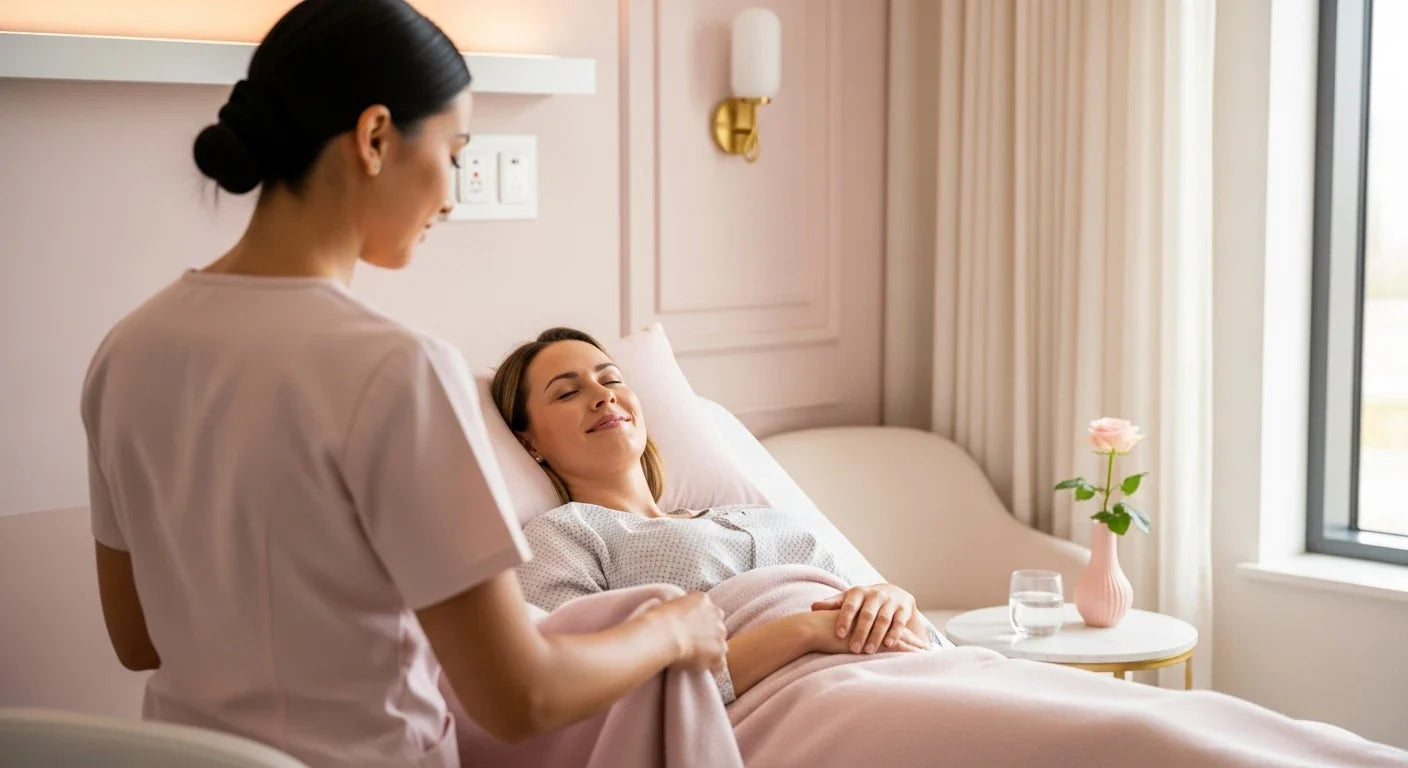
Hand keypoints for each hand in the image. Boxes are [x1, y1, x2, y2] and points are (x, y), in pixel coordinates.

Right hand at [651, 592, 727, 670]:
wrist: (664, 633)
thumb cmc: (659, 620)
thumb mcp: (669, 605)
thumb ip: (679, 609)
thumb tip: (674, 616)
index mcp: (702, 600)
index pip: (707, 610)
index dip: (699, 622)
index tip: (691, 630)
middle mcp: (715, 614)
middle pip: (717, 625)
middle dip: (709, 634)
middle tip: (693, 644)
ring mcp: (719, 633)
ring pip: (720, 643)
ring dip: (711, 649)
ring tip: (694, 658)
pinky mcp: (718, 652)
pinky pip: (720, 662)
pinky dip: (712, 667)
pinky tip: (699, 669)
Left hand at [811, 584, 925, 653]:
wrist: (893, 593)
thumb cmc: (864, 601)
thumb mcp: (848, 600)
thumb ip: (833, 604)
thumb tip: (813, 607)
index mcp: (858, 592)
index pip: (850, 605)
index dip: (845, 619)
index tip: (839, 634)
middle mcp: (875, 595)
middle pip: (867, 614)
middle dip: (860, 632)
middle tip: (853, 649)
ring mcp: (890, 602)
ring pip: (883, 619)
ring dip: (876, 636)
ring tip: (868, 651)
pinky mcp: (904, 609)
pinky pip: (899, 623)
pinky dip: (894, 634)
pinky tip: (888, 645)